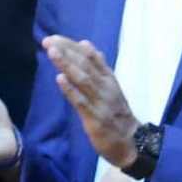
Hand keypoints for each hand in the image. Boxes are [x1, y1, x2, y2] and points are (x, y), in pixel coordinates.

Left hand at [43, 35, 138, 169]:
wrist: (132, 142)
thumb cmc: (117, 114)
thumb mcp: (111, 86)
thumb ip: (99, 67)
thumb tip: (85, 44)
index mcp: (108, 78)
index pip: (90, 56)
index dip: (72, 46)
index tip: (56, 38)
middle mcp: (106, 87)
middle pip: (85, 65)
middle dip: (66, 52)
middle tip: (49, 41)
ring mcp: (101, 102)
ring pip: (83, 79)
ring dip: (67, 65)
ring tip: (52, 53)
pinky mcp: (95, 118)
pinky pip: (81, 102)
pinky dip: (71, 90)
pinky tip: (60, 79)